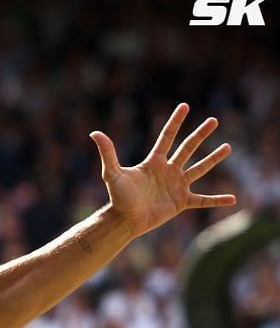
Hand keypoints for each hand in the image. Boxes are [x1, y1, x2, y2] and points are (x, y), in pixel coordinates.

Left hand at [90, 103, 235, 236]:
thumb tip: (95, 133)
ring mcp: (176, 185)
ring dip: (214, 158)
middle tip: (214, 120)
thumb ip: (108, 153)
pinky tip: (233, 199)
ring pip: (199, 169)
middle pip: (188, 148)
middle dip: (200, 134)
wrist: (125, 220)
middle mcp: (168, 170)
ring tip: (228, 147)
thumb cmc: (118, 197)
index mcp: (154, 162)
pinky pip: (203, 200)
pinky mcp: (181, 202)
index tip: (184, 106)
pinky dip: (217, 200)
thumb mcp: (113, 173)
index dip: (175, 121)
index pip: (167, 137)